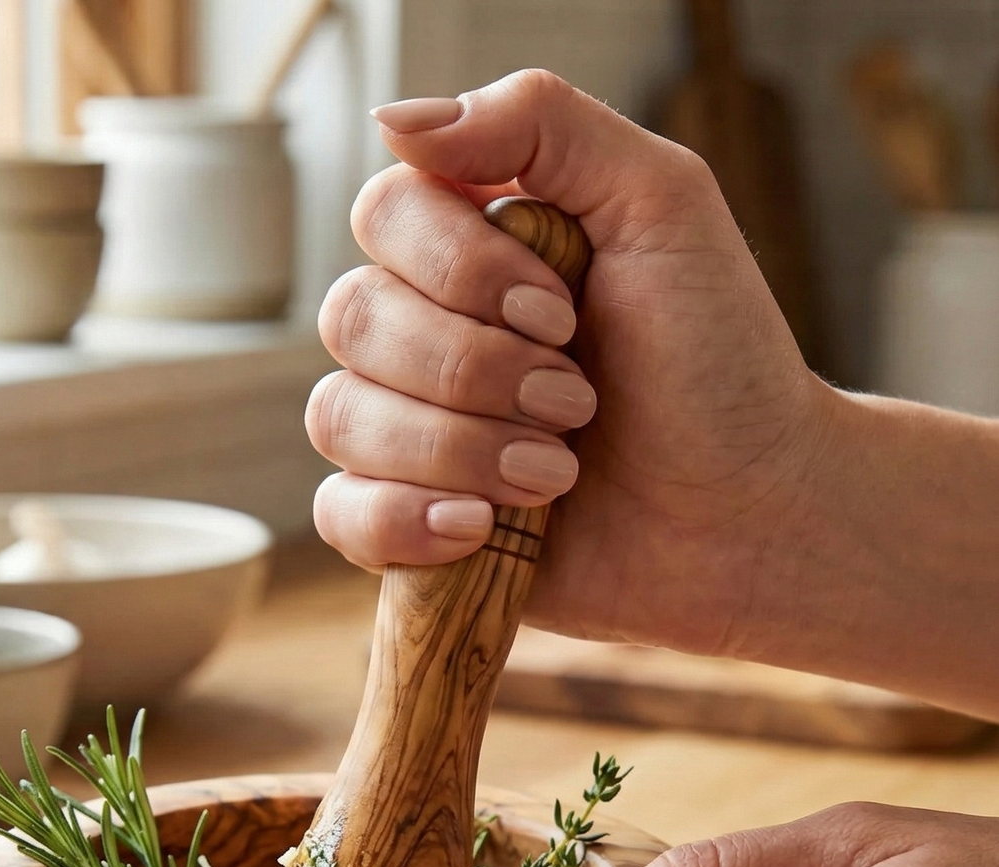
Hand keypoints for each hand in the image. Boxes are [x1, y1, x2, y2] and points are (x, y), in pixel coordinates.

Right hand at [307, 71, 830, 661]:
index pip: (385, 213)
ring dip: (458, 448)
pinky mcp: (405, 526)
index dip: (459, 267)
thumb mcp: (661, 204)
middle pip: (353, 316)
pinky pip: (340, 513)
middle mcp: (424, 333)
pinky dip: (402, 520)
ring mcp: (406, 433)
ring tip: (553, 474)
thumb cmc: (717, 365)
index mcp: (474, 247)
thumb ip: (541, 126)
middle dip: (475, 369)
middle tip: (577, 402)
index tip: (563, 312)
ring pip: (340, 416)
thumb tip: (395, 121)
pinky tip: (480, 526)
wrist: (747, 513)